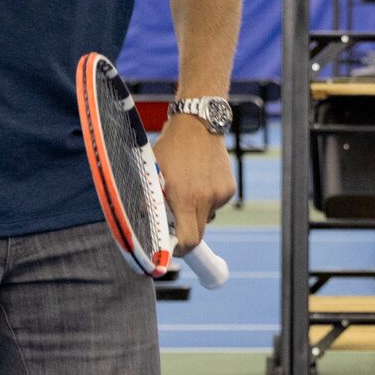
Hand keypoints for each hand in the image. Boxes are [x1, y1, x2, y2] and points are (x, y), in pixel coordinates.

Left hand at [154, 112, 234, 251]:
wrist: (198, 124)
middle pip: (199, 233)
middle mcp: (206, 198)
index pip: (188, 239)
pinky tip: (200, 179)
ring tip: (187, 187)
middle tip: (175, 224)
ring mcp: (220, 193)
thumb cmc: (169, 149)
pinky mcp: (229, 188)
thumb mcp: (153, 173)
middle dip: (186, 232)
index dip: (181, 249)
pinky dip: (207, 198)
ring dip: (195, 211)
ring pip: (206, 217)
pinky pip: (215, 204)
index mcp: (184, 197)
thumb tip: (145, 226)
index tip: (173, 249)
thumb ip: (151, 200)